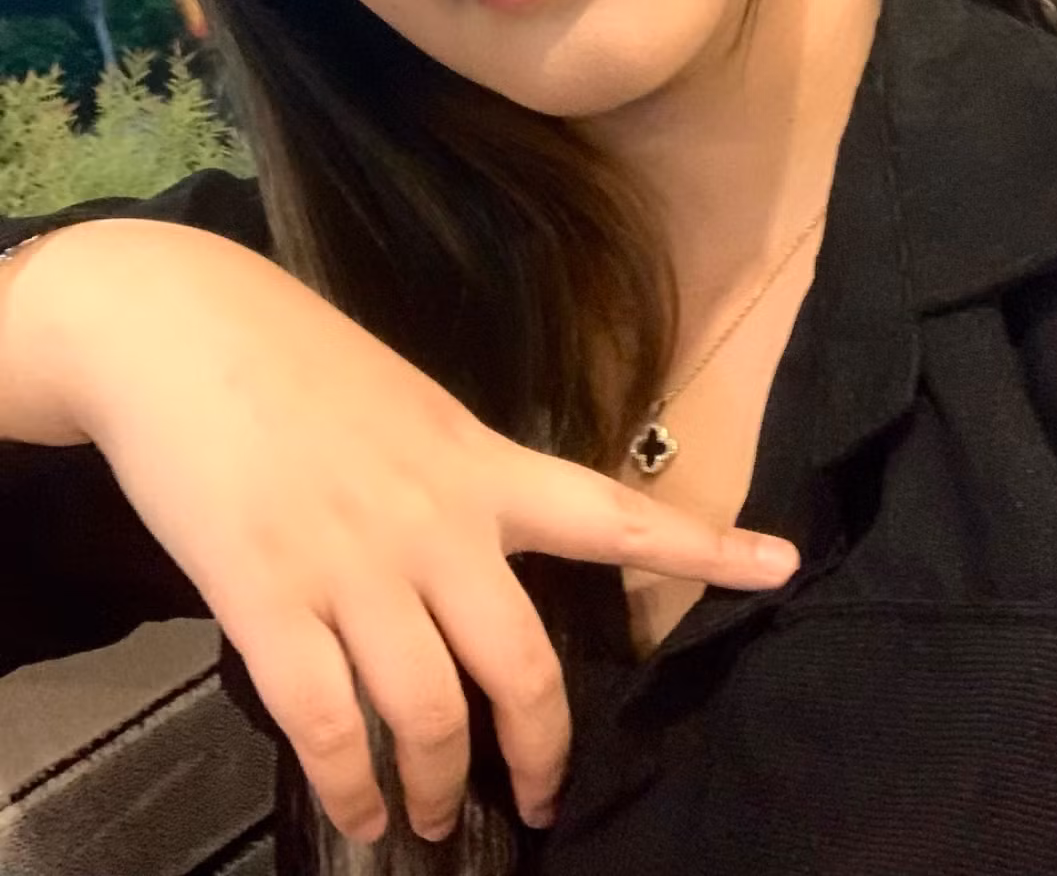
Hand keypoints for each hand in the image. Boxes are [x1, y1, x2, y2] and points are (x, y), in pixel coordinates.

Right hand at [26, 220, 798, 841]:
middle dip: (537, 750)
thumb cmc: (293, 356)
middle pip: (521, 666)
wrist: (179, 328)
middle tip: (540, 798)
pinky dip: (349, 787)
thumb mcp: (406, 404)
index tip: (782, 566)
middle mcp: (435, 523)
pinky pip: (327, 725)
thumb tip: (464, 558)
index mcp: (479, 461)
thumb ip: (451, 478)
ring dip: (441, 787)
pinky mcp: (268, 602)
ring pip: (429, 714)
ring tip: (435, 822)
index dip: (703, 546)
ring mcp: (354, 566)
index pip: (613, 510)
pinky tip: (360, 812)